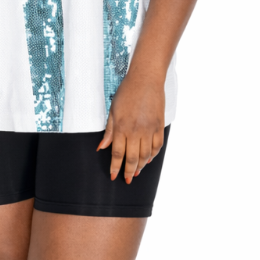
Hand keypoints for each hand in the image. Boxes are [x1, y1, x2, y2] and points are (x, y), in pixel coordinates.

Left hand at [97, 65, 165, 183]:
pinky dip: (153, 155)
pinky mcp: (159, 126)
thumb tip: (101, 148)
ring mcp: (149, 129)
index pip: (117, 153)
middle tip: (127, 179)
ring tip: (137, 172)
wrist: (146, 79)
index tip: (114, 176)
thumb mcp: (113, 111)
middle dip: (129, 171)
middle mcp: (135, 131)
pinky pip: (157, 146)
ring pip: (146, 155)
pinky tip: (149, 159)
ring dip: (141, 166)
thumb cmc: (127, 92)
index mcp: (121, 127)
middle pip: (132, 158)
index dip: (115, 167)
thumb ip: (108, 131)